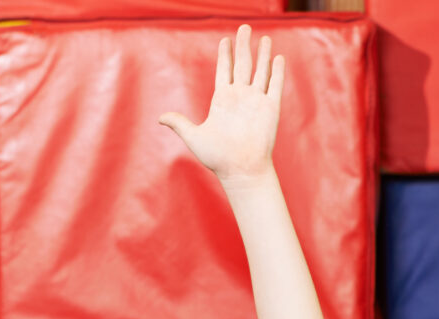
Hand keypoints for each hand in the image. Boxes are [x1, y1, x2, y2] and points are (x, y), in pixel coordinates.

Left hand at [158, 25, 284, 184]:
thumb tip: (160, 118)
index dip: (225, 54)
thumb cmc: (218, 158)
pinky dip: (276, 71)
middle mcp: (240, 97)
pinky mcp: (271, 108)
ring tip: (264, 37)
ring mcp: (256, 101)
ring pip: (260, 71)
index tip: (225, 40)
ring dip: (262, 54)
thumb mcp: (193, 137)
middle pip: (243, 64)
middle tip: (244, 28)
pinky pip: (274, 85)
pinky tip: (277, 57)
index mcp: (222, 100)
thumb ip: (179, 123)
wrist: (240, 170)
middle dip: (243, 45)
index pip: (224, 70)